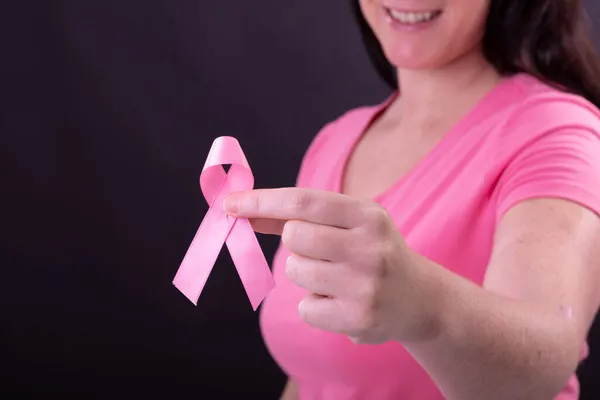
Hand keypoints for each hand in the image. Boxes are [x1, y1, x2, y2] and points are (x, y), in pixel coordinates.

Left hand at [223, 188, 440, 343]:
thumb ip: (299, 216)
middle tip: (320, 252)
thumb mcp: (350, 224)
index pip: (303, 200)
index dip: (262, 201)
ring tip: (336, 279)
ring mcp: (365, 284)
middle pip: (294, 237)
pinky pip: (305, 308)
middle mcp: (369, 247)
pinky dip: (315, 306)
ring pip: (296, 271)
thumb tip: (242, 210)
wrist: (421, 299)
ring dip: (306, 275)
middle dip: (296, 244)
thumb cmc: (373, 253)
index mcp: (368, 215)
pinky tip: (342, 303)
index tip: (229, 204)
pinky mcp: (358, 318)